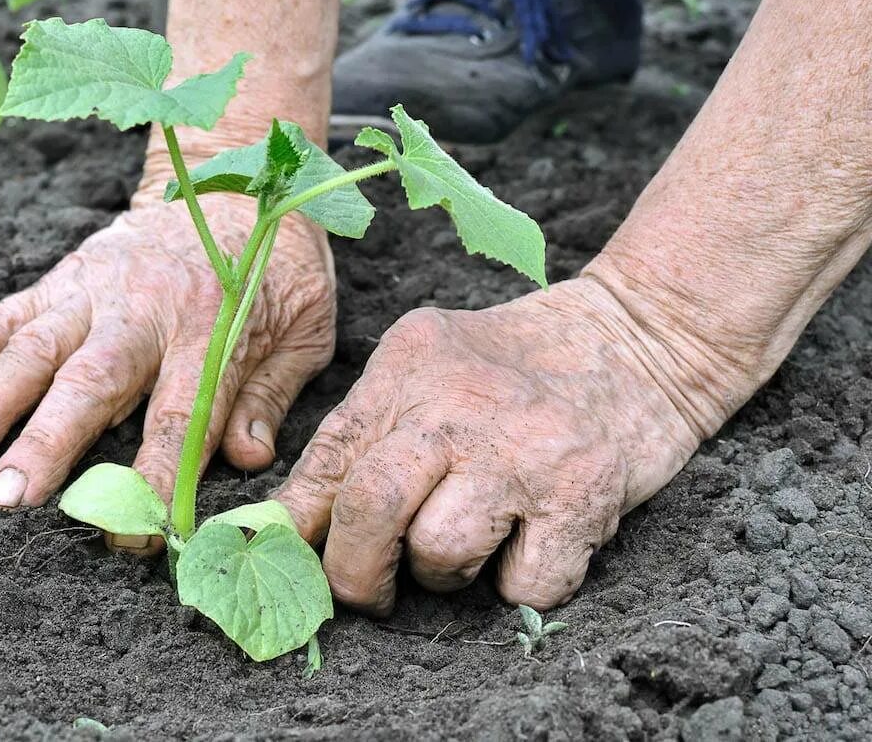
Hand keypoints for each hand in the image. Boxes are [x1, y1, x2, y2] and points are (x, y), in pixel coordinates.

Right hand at [0, 188, 335, 550]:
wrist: (233, 179)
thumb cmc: (275, 265)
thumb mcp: (306, 326)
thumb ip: (272, 392)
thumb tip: (248, 461)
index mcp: (213, 326)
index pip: (181, 416)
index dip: (156, 478)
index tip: (132, 536)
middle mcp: (144, 308)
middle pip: (91, 382)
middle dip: (45, 443)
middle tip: (2, 499)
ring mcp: (94, 289)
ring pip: (33, 349)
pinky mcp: (61, 278)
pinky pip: (4, 315)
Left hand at [274, 277, 720, 613]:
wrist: (638, 339)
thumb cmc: (516, 366)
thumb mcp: (427, 368)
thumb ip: (363, 433)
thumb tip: (290, 522)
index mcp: (409, 368)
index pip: (328, 456)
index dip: (297, 524)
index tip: (293, 560)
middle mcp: (460, 406)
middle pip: (371, 508)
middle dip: (355, 572)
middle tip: (368, 589)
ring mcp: (523, 452)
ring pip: (440, 554)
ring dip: (443, 574)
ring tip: (468, 541)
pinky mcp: (583, 496)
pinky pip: (523, 587)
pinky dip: (519, 587)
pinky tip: (529, 546)